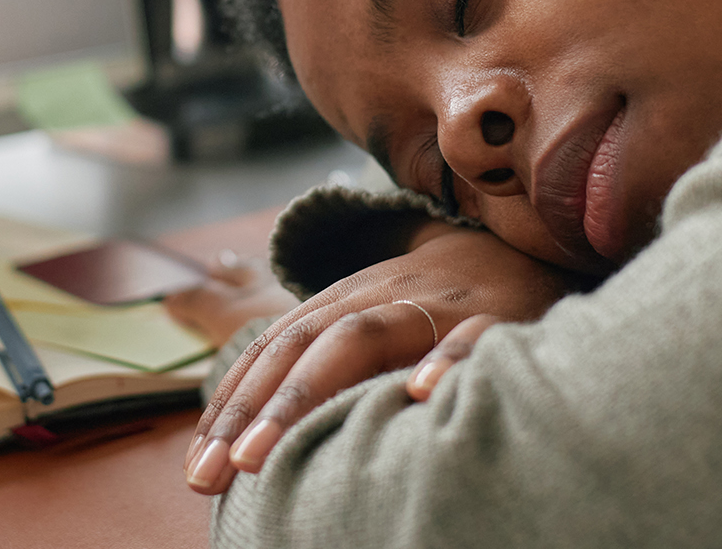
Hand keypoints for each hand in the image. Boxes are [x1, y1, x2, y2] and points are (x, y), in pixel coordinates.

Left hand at [184, 224, 574, 494]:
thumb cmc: (436, 308)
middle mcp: (377, 297)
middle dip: (248, 411)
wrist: (524, 247)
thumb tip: (256, 436)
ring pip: (360, 337)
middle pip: (298, 347)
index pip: (272, 350)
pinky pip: (471, 334)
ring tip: (258, 456)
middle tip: (209, 474)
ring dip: (303, 394)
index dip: (231, 404)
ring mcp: (434, 302)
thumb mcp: (374, 329)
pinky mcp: (496, 313)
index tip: (197, 464)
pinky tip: (421, 392)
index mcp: (344, 302)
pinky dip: (447, 358)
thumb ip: (324, 370)